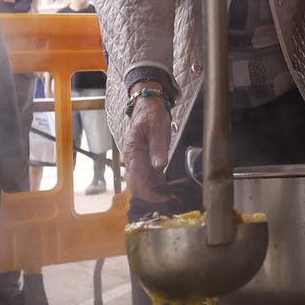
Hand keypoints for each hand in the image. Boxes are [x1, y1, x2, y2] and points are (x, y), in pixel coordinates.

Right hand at [123, 83, 172, 201]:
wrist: (147, 103)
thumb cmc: (151, 113)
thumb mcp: (157, 127)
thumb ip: (158, 148)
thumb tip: (159, 167)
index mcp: (133, 152)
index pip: (138, 181)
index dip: (151, 193)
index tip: (166, 199)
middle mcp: (132, 159)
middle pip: (137, 186)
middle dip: (152, 196)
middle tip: (171, 201)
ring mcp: (136, 159)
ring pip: (141, 182)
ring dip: (155, 191)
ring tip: (173, 197)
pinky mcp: (143, 158)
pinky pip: (147, 175)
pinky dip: (156, 183)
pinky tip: (168, 188)